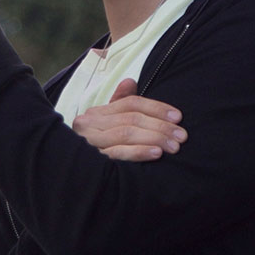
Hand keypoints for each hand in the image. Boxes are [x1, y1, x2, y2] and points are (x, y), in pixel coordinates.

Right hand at [72, 78, 187, 161]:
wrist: (73, 174)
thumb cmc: (99, 146)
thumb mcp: (109, 123)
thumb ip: (120, 102)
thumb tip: (130, 81)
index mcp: (96, 113)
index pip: (131, 103)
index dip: (156, 108)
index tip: (178, 117)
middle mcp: (89, 124)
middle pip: (131, 118)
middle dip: (160, 126)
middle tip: (181, 136)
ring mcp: (90, 142)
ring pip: (126, 134)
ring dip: (154, 138)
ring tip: (173, 146)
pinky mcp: (93, 160)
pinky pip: (118, 153)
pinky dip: (139, 152)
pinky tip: (156, 154)